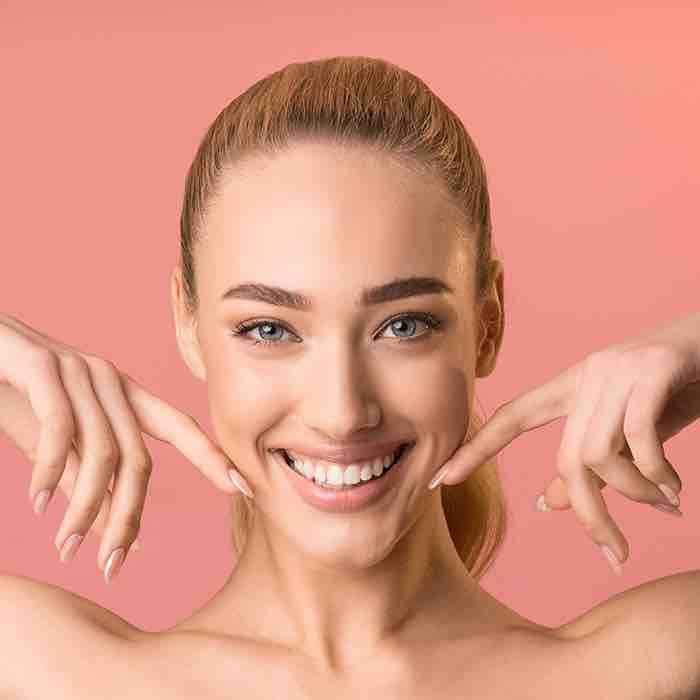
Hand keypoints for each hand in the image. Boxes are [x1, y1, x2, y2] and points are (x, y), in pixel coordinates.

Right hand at [0, 313, 251, 582]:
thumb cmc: (14, 396)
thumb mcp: (58, 447)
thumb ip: (92, 483)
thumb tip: (127, 533)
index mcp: (122, 395)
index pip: (179, 427)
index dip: (212, 457)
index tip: (244, 489)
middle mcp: (109, 380)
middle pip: (139, 457)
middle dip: (129, 517)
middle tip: (111, 567)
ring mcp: (77, 370)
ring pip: (102, 450)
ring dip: (85, 508)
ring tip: (68, 546)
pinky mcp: (40, 366)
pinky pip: (59, 427)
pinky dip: (51, 471)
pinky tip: (39, 502)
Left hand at [428, 311, 699, 573]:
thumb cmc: (677, 389)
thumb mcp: (629, 433)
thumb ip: (591, 464)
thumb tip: (547, 502)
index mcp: (573, 386)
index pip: (511, 418)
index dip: (474, 450)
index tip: (439, 480)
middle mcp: (588, 375)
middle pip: (566, 460)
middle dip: (589, 516)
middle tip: (614, 552)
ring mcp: (618, 370)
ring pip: (597, 455)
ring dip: (631, 494)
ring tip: (665, 502)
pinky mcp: (652, 370)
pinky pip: (638, 440)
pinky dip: (655, 476)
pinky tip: (674, 488)